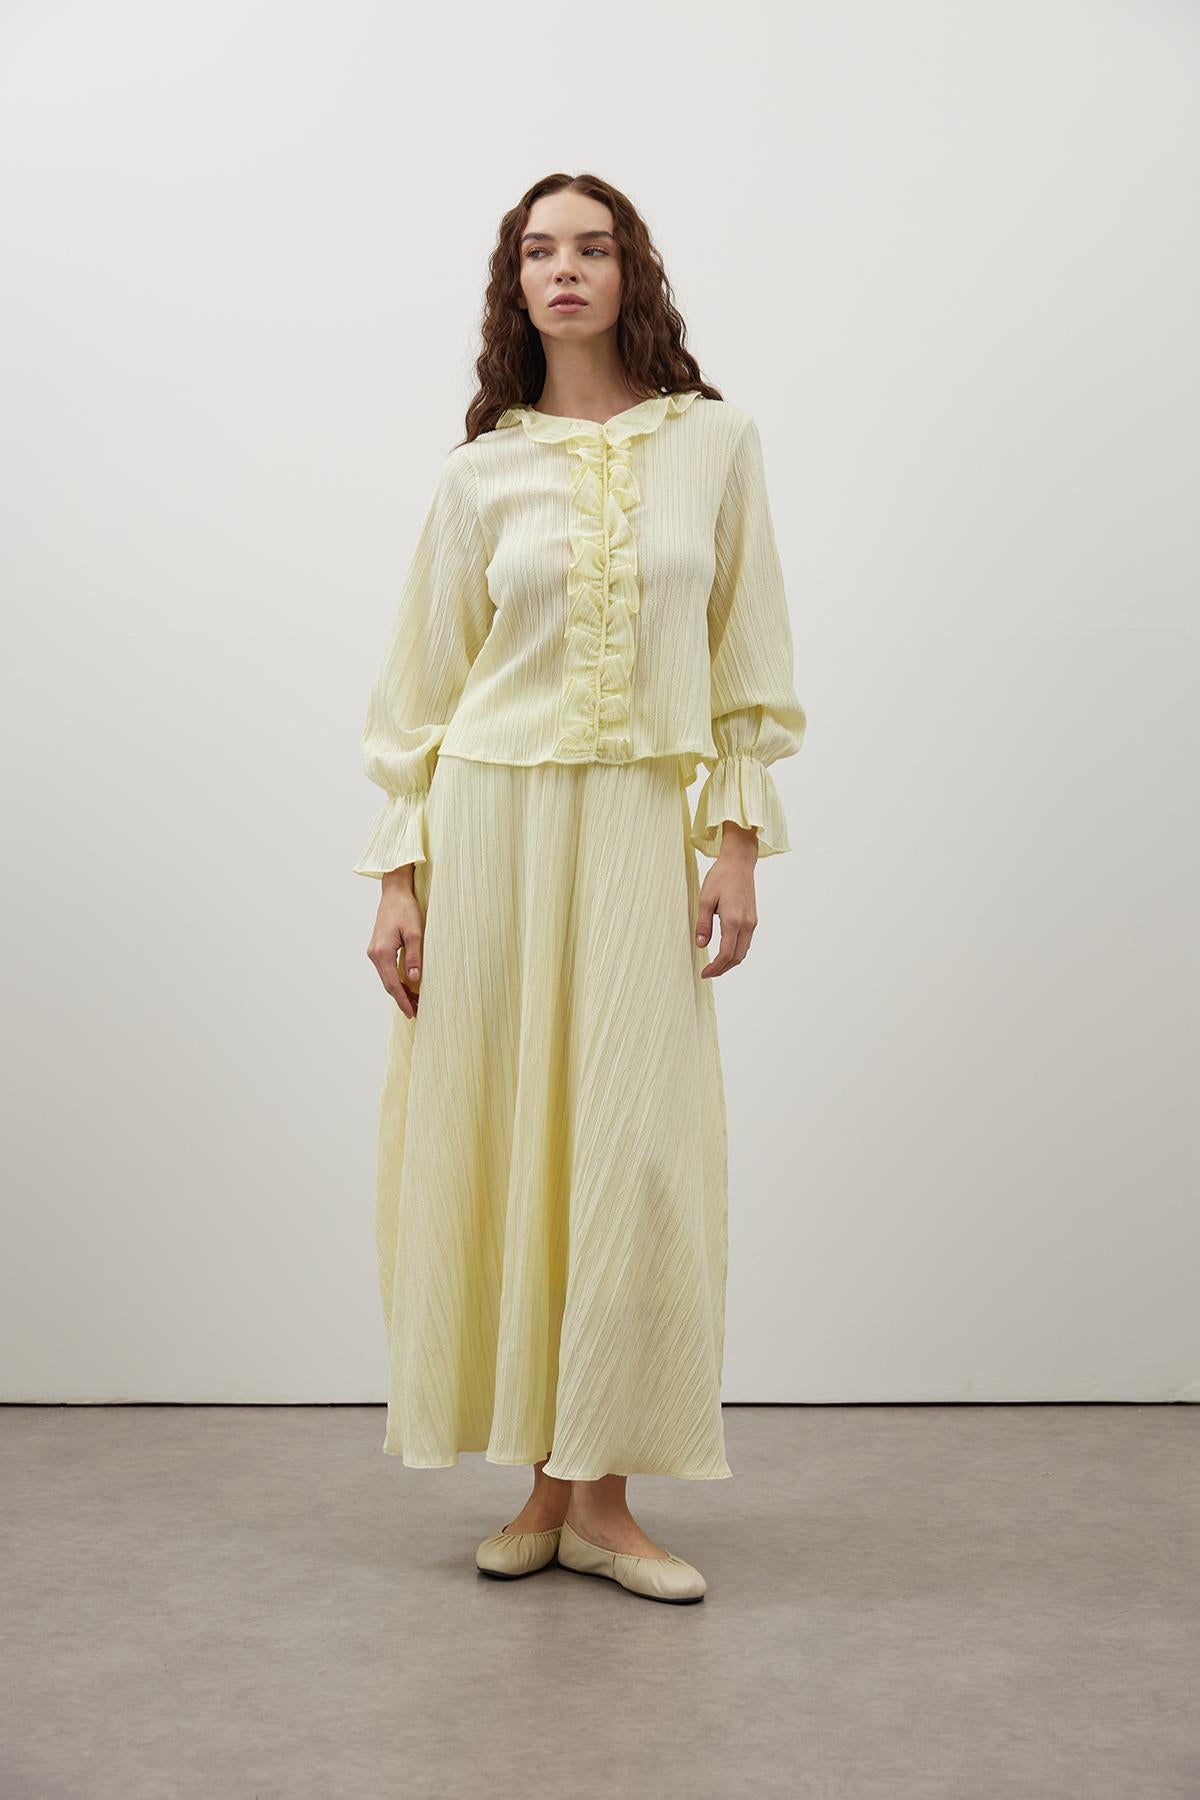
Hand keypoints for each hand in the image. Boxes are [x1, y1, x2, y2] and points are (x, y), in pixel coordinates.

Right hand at [367, 867, 424, 1016]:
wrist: (394, 892)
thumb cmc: (405, 909)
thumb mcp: (415, 932)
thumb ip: (414, 957)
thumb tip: (414, 979)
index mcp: (382, 952)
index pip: (393, 984)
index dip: (403, 1000)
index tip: (412, 1012)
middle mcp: (374, 954)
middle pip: (388, 984)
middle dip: (402, 999)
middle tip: (417, 1011)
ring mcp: (374, 951)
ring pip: (387, 978)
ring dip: (399, 990)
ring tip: (415, 1001)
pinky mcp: (378, 948)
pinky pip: (386, 970)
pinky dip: (396, 980)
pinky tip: (407, 985)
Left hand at [695, 824, 757, 977]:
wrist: (739, 862)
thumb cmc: (721, 877)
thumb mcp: (705, 899)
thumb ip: (703, 924)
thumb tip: (700, 944)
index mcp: (733, 921)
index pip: (726, 954)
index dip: (715, 968)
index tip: (704, 973)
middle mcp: (746, 924)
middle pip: (737, 957)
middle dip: (723, 969)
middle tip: (708, 973)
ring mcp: (752, 922)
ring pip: (744, 951)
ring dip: (730, 962)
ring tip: (715, 965)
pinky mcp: (753, 918)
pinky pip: (746, 942)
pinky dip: (737, 951)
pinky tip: (726, 950)